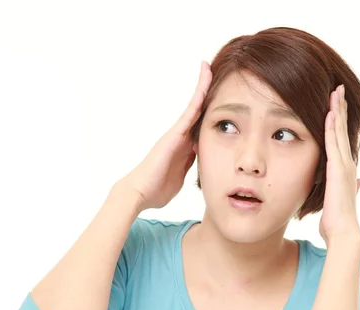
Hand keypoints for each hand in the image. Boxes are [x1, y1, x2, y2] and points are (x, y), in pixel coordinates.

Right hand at [122, 61, 212, 209]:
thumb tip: (202, 160)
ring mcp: (176, 133)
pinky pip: (190, 112)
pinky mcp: (174, 134)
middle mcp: (180, 136)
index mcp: (184, 147)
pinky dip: (198, 96)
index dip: (209, 110)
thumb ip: (189, 166)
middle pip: (197, 109)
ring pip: (194, 105)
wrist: (140, 192)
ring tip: (208, 67)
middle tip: (212, 69)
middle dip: (205, 90)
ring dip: (201, 86)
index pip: (200, 124)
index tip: (219, 97)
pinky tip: (205, 82)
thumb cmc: (157, 189)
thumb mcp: (181, 176)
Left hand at [319, 84, 359, 245]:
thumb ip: (351, 187)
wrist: (344, 232)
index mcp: (344, 168)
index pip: (340, 138)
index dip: (339, 120)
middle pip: (342, 129)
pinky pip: (333, 143)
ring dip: (337, 110)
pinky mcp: (337, 169)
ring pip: (339, 131)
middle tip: (338, 88)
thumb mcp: (341, 198)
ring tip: (335, 91)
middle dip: (340, 107)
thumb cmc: (338, 219)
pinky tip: (330, 113)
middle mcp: (346, 163)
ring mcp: (343, 164)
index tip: (336, 103)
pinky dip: (333, 127)